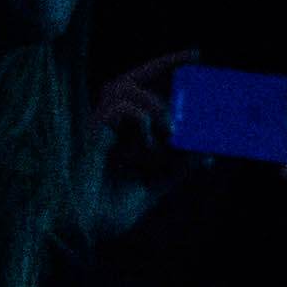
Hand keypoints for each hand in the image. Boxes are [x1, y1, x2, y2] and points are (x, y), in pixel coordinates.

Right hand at [93, 49, 203, 233]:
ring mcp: (94, 127)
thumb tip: (207, 153)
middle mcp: (104, 125)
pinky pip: (119, 106)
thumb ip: (177, 169)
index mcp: (118, 135)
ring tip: (172, 130)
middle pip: (130, 79)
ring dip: (156, 103)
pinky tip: (152, 140)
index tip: (197, 56)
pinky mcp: (88, 133)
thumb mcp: (152, 187)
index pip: (140, 91)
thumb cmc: (103, 213)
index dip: (165, 69)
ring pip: (125, 87)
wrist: (79, 230)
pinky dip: (143, 115)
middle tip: (197, 57)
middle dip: (164, 63)